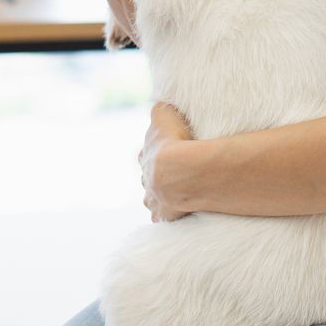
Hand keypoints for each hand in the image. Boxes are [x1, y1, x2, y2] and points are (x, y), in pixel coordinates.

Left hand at [140, 101, 196, 221]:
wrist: (180, 170)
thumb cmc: (174, 140)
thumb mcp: (165, 115)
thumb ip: (161, 111)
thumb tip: (160, 107)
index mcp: (145, 156)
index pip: (145, 155)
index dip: (153, 154)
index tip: (162, 154)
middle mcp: (145, 178)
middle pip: (147, 178)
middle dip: (154, 178)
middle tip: (168, 177)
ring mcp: (153, 198)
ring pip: (150, 200)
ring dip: (157, 198)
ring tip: (170, 197)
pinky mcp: (164, 214)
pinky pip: (161, 218)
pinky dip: (165, 217)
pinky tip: (172, 217)